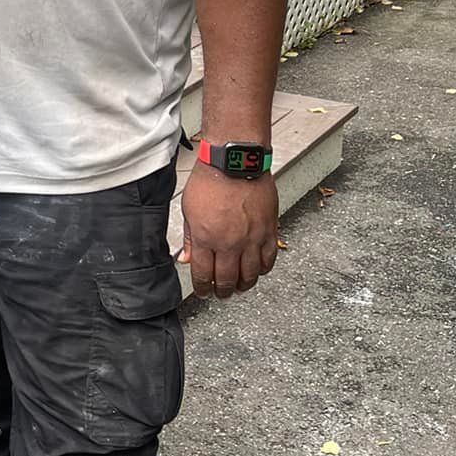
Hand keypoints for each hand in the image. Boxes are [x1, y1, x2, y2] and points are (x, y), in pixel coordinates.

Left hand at [179, 164, 278, 297]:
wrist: (236, 161)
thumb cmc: (210, 180)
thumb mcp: (189, 209)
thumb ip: (191, 238)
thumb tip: (187, 259)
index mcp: (207, 238)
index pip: (204, 275)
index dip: (203, 288)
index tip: (204, 292)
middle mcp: (230, 243)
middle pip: (228, 280)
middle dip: (223, 291)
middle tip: (222, 294)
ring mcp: (252, 239)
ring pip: (250, 275)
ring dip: (244, 285)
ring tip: (239, 286)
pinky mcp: (269, 231)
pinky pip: (268, 260)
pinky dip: (262, 269)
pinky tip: (257, 270)